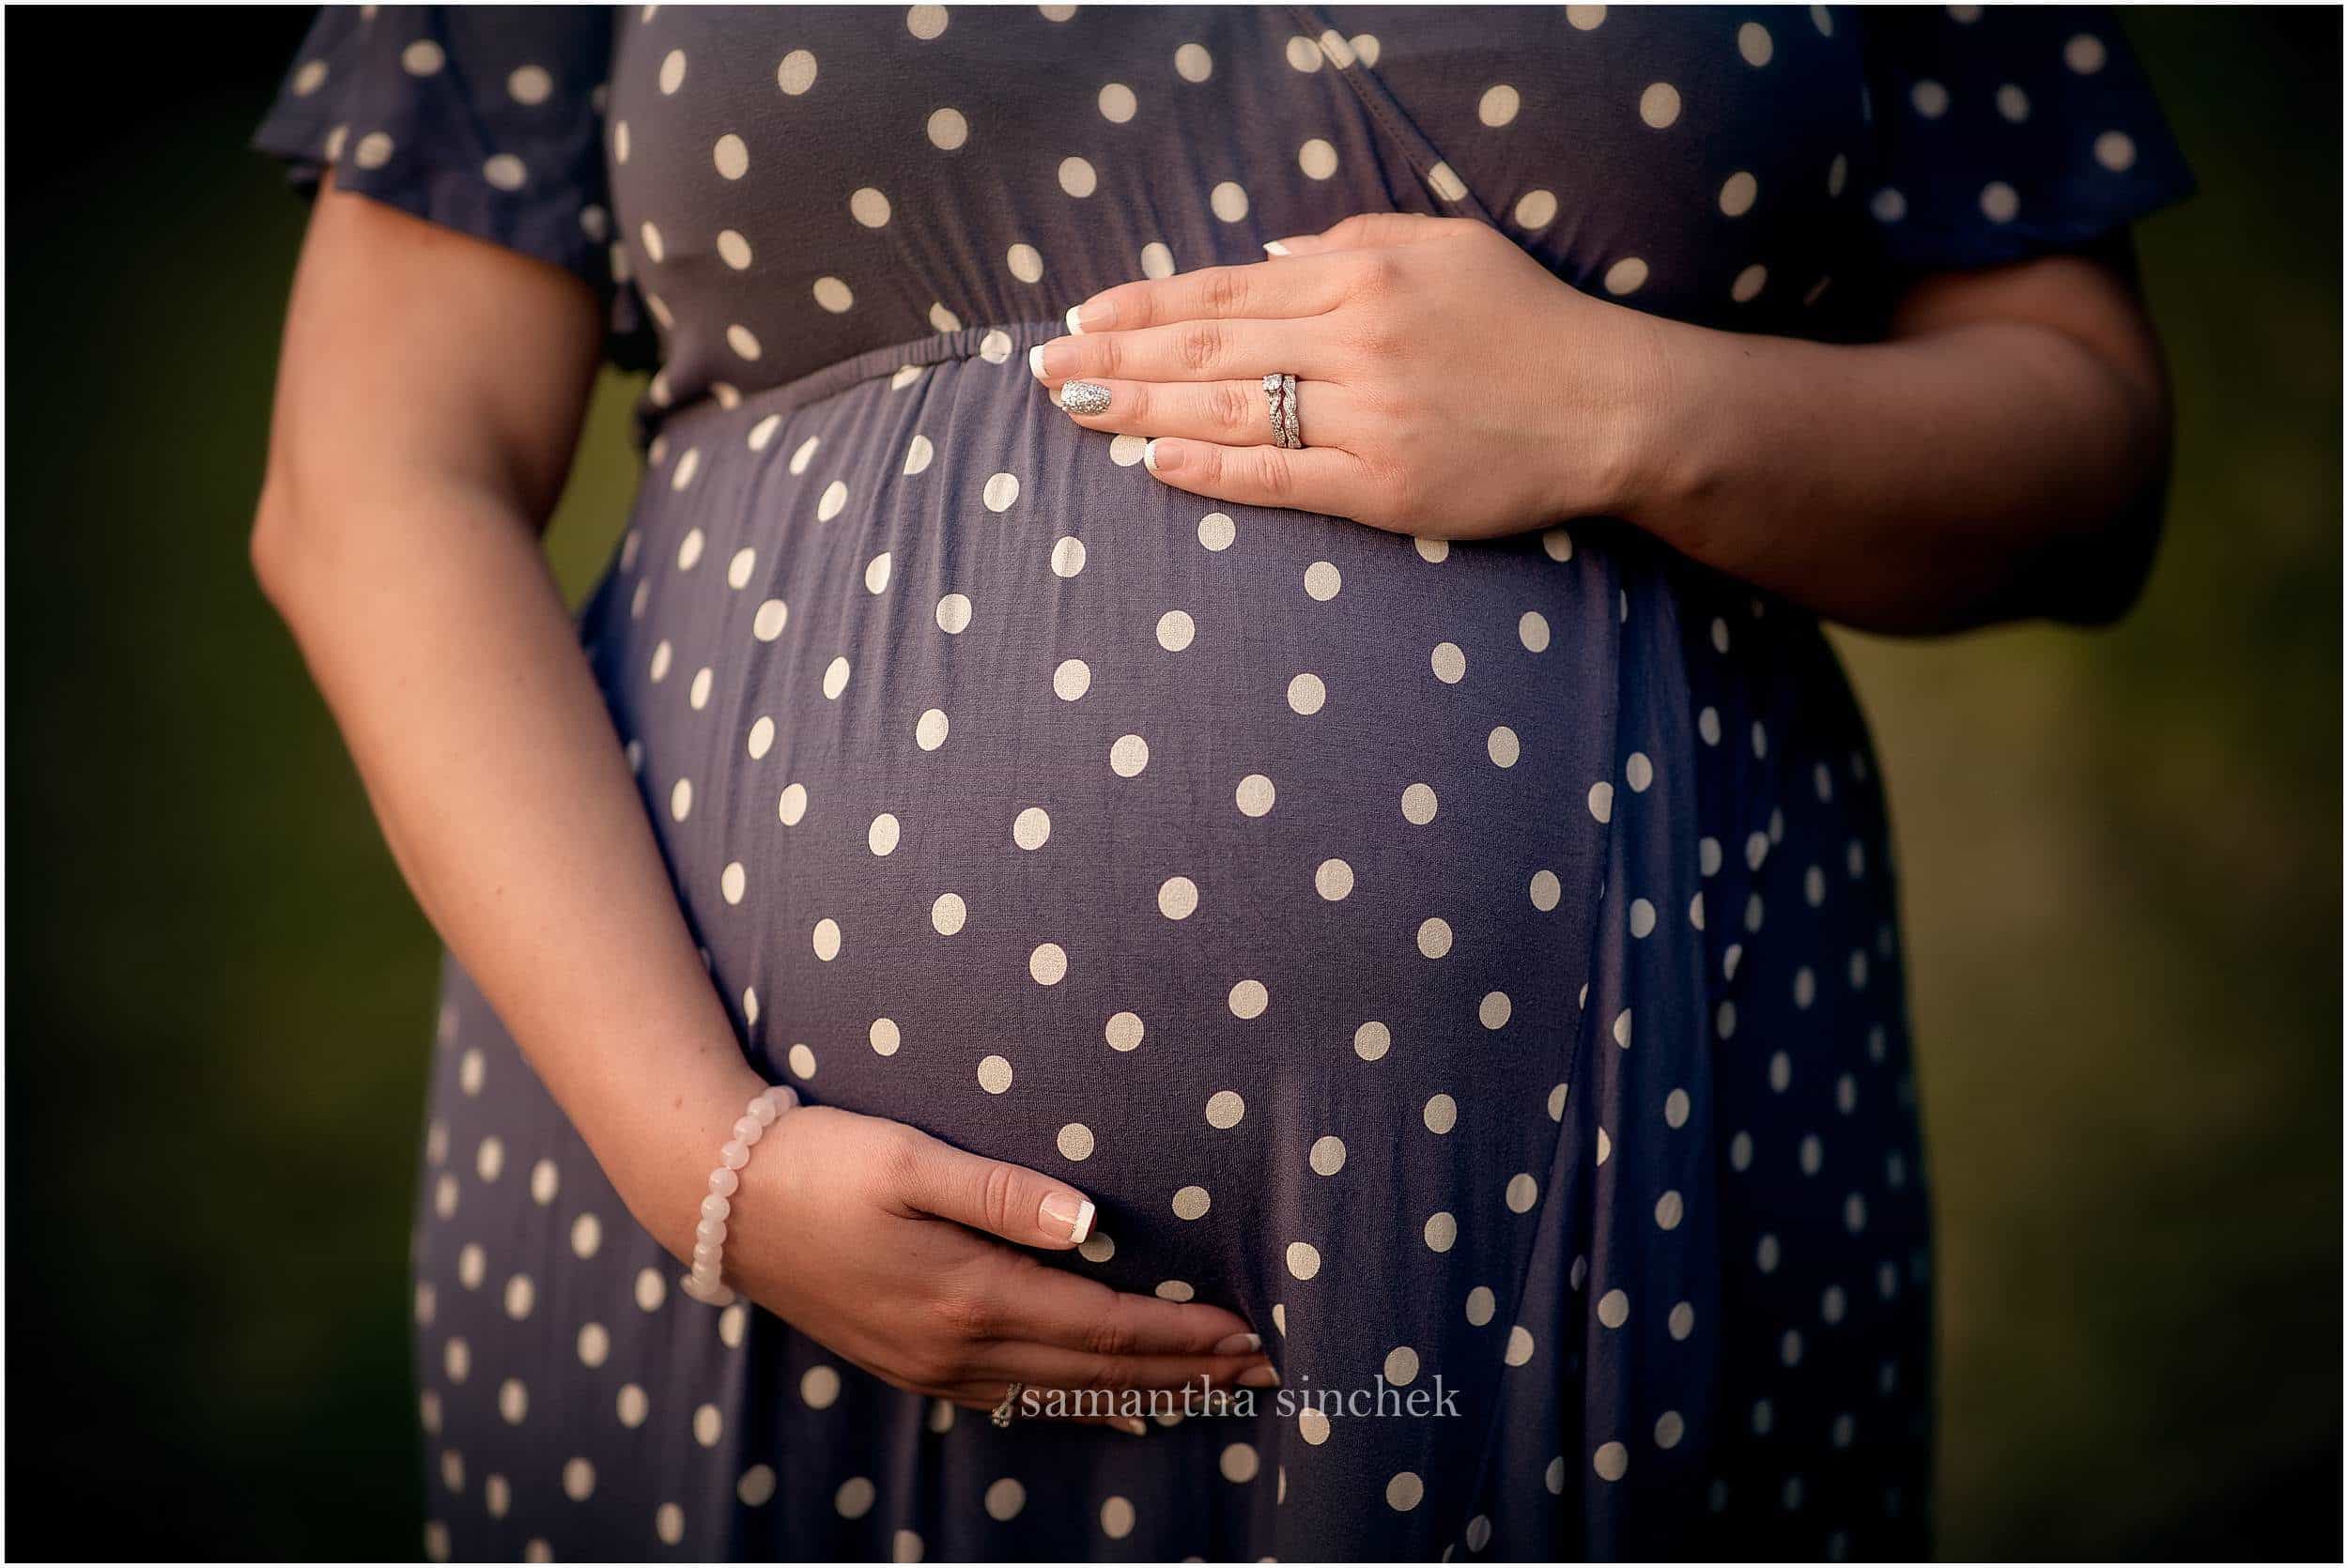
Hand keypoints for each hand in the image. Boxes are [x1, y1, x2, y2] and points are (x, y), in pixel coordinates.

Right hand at [714, 1103, 1275, 1429]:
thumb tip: (1092, 1224)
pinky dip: (1076, 1407)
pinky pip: (1017, 1403)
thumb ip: (1006, 1194)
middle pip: (1096, 1372)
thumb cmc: (825, 1163)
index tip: (1247, 1333)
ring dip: (1142, 1394)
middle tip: (1259, 1371)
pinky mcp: (913, 1366)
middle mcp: (958, 1348)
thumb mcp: (914, 1161)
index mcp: (971, 1294)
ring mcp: (933, 1368)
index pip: (1105, 1326)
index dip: (1181, 1335)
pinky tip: (1108, 1409)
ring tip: (1209, 1396)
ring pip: (1062, 1396)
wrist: (727, 1204)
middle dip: (1184, 1374)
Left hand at [1028, 211, 1671, 538]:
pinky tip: (1153, 464)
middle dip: (1116, 356)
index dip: (1144, 305)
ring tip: (1074, 410)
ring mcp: (1367, 418)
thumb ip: (1351, 242)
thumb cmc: (1529, 322)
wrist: (1614, 408)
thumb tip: (1263, 254)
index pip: (1224, 290)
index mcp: (1360, 276)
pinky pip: (1278, 478)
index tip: (1082, 314)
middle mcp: (1354, 341)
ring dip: (1139, 410)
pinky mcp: (1384, 486)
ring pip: (1229, 410)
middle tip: (1044, 368)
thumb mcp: (1446, 247)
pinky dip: (1210, 469)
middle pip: (1207, 348)